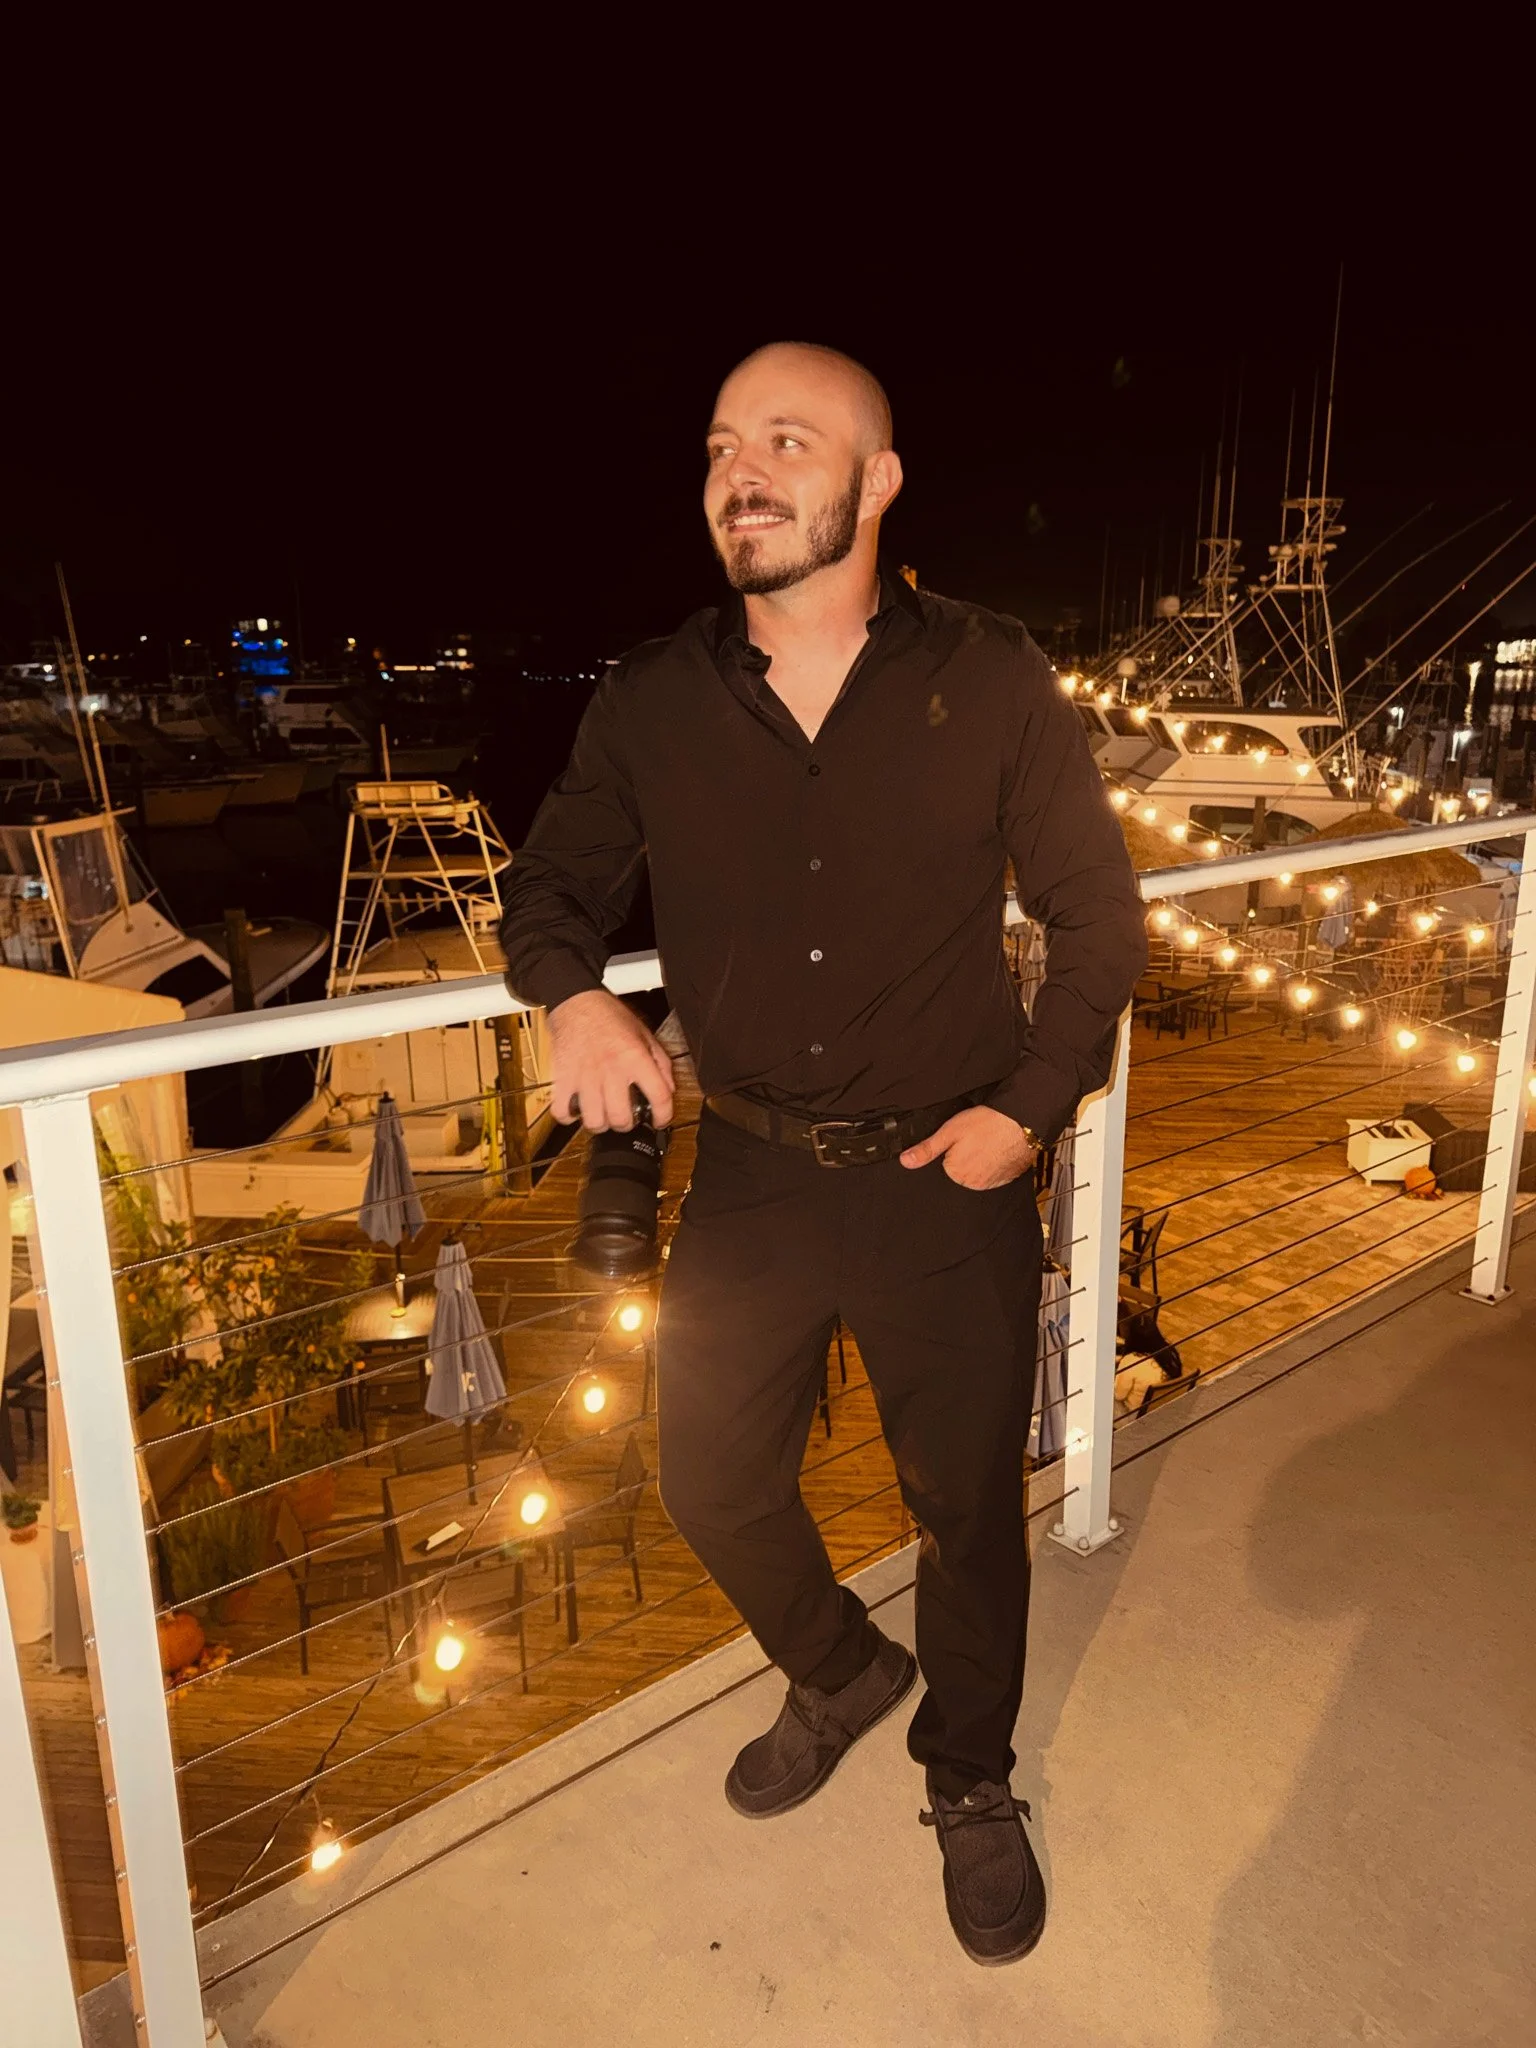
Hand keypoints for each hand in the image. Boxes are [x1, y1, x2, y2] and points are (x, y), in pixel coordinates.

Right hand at [546, 989, 674, 1130]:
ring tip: (603, 1114)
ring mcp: (585, 1077)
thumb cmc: (609, 1016)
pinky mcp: (562, 1079)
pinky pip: (563, 1112)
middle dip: (627, 1125)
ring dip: (601, 1123)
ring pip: (594, 1122)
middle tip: (626, 1117)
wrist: (576, 1001)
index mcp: (635, 1058)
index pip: (659, 1097)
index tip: (660, 1120)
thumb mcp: (644, 1034)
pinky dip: (569, 1117)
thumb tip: (668, 1089)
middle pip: (622, 1119)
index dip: (664, 1116)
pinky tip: (577, 1109)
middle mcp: (611, 1071)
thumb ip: (660, 1063)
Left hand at [899, 1105, 1036, 1188]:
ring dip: (980, 1160)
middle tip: (975, 1138)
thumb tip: (905, 1161)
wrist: (1022, 1122)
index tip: (961, 1138)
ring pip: (978, 1172)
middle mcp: (973, 1184)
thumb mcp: (949, 1131)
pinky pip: (994, 1173)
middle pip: (961, 1171)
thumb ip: (927, 1149)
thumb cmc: (986, 1123)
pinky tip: (997, 1148)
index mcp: (956, 1174)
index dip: (951, 1149)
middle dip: (965, 1155)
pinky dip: (994, 1163)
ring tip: (987, 1142)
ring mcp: (992, 1183)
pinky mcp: (1007, 1178)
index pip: (945, 1165)